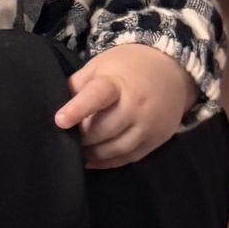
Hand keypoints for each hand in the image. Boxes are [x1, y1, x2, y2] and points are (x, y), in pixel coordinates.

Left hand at [52, 45, 193, 167]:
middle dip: (82, 136)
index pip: (97, 96)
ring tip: (78, 150)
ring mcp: (149, 125)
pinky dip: (108, 162)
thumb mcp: (100, 66)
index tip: (59, 120)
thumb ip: (78, 84)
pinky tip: (92, 160)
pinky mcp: (156, 140)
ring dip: (93, 153)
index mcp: (118, 83)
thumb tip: (56, 104)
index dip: (77, 109)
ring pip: (115, 148)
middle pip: (103, 129)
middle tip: (67, 136)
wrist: (172, 71)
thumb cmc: (128, 66)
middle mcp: (136, 106)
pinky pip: (128, 158)